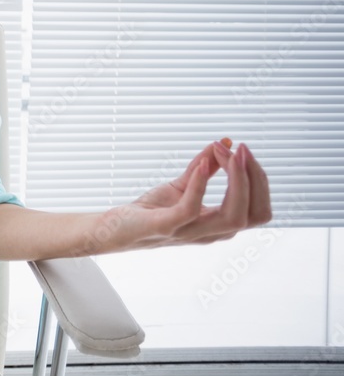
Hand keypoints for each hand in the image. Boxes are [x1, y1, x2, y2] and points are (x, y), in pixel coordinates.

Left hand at [103, 140, 272, 251]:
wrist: (116, 229)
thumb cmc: (150, 212)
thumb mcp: (182, 185)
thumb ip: (204, 167)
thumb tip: (224, 142)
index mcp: (219, 224)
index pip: (259, 208)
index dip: (258, 179)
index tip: (243, 149)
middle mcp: (210, 233)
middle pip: (255, 214)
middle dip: (254, 178)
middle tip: (240, 148)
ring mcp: (189, 232)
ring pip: (233, 217)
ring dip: (235, 180)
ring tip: (224, 151)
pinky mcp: (165, 227)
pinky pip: (190, 209)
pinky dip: (199, 185)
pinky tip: (200, 165)